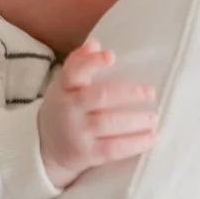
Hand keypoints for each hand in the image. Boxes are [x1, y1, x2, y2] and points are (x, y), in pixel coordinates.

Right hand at [37, 43, 157, 184]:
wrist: (46, 148)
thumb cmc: (66, 108)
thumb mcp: (65, 85)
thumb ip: (80, 64)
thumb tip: (95, 44)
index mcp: (65, 87)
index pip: (75, 71)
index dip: (92, 62)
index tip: (111, 55)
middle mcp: (69, 108)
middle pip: (100, 96)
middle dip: (128, 94)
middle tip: (150, 93)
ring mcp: (77, 132)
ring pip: (109, 123)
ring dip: (136, 120)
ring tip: (153, 117)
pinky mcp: (86, 154)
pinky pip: (113, 149)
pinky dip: (135, 144)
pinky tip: (152, 138)